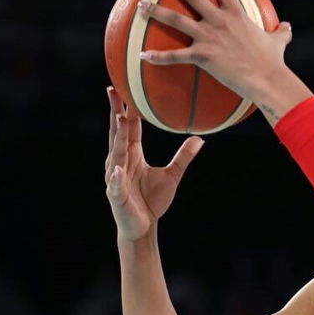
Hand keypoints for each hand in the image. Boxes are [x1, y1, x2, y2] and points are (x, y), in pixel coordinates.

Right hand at [105, 86, 204, 241]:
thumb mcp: (172, 174)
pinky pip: (116, 184)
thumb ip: (183, 156)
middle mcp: (120, 161)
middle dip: (116, 112)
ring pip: (116, 153)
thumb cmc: (152, 200)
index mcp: (132, 154)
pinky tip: (117, 170)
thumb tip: (199, 140)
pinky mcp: (116, 195)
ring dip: (118, 137)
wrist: (143, 227)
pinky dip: (116, 178)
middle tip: (113, 89)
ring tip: (120, 119)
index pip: (129, 126)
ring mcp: (116, 177)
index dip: (127, 107)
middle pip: (118, 132)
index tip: (125, 87)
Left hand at [137, 0, 292, 99]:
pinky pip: (175, 56)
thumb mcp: (279, 42)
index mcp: (236, 15)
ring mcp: (208, 37)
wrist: (266, 78)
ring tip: (141, 5)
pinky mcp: (202, 56)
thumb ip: (281, 32)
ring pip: (176, 20)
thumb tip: (288, 27)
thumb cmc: (273, 62)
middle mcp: (219, 21)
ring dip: (156, 11)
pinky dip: (158, 57)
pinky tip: (144, 56)